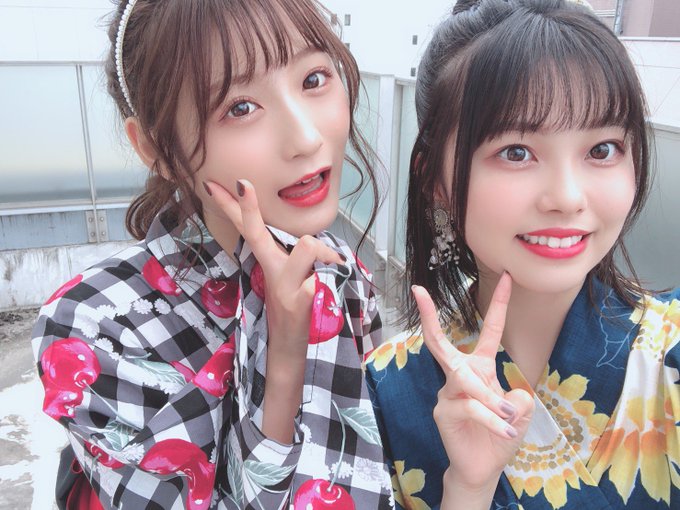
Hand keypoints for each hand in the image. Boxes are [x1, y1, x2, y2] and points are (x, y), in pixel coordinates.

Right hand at [205, 179, 343, 441]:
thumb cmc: (287, 308)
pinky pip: (314, 280)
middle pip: (257, 233)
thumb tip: (305, 237)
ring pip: (304, 249)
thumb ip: (288, 255)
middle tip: (242, 184)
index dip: (233, 206)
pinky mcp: (300, 301)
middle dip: (248, 210)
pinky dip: (323, 274)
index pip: (248, 228)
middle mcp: (273, 270)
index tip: (216, 183)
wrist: (286, 347)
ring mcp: (286, 285)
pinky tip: (327, 281)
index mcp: (269, 262)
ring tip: (329, 256)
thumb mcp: (285, 277)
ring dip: (315, 248)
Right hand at [412, 272, 533, 494]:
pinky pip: (468, 406)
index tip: (508, 278)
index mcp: (480, 368)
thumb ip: (520, 400)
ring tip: (509, 418)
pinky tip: (504, 430)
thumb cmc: (499, 434)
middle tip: (419, 291)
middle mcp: (459, 375)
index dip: (499, 305)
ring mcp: (448, 392)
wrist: (483, 467)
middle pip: (440, 342)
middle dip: (428, 316)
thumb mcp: (519, 415)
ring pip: (465, 380)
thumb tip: (512, 395)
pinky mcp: (442, 411)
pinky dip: (490, 418)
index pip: (490, 332)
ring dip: (490, 400)